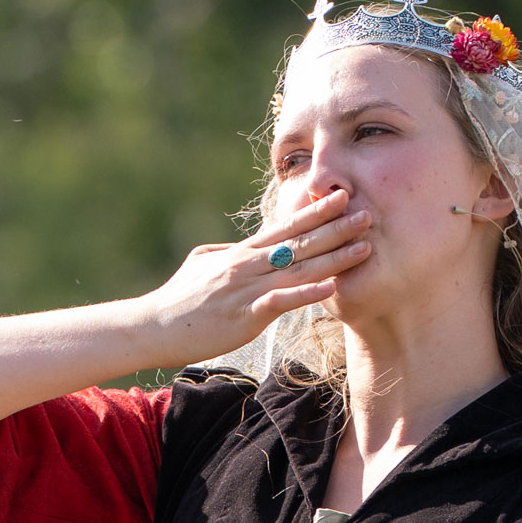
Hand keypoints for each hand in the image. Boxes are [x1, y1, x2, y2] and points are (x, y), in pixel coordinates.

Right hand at [140, 187, 371, 365]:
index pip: (285, 227)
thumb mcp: (203, 266)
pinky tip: (330, 288)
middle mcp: (249, 265)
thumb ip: (228, 256)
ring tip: (363, 247)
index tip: (341, 196)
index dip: (315, 211)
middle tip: (368, 213)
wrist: (153, 325)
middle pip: (299, 242)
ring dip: (333, 257)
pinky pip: (280, 301)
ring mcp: (247, 288)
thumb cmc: (178, 300)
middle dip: (335, 228)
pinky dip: (306, 294)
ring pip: (298, 268)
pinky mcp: (245, 315)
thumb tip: (241, 250)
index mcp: (242, 254)